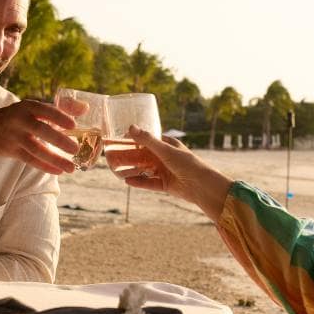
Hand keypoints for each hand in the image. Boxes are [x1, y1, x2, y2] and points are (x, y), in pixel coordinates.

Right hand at [0, 99, 79, 174]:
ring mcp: (13, 135)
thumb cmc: (21, 116)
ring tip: (71, 168)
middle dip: (59, 140)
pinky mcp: (9, 150)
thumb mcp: (36, 109)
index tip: (73, 126)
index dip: (59, 117)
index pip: (45, 110)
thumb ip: (61, 108)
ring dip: (54, 159)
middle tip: (76, 149)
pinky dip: (44, 166)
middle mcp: (19, 119)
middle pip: (40, 130)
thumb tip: (85, 108)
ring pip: (35, 149)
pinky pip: (29, 160)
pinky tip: (58, 171)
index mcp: (29, 106)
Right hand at [106, 125, 232, 219]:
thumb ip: (147, 140)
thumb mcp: (165, 150)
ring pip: (144, 169)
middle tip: (112, 156)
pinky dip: (139, 182)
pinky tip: (127, 181)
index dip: (133, 139)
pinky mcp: (165, 185)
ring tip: (116, 170)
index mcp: (168, 144)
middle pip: (143, 156)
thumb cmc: (187, 163)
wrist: (202, 186)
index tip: (118, 139)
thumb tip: (130, 127)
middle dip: (128, 156)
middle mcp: (166, 157)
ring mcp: (165, 171)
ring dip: (131, 169)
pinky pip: (149, 183)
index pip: (147, 140)